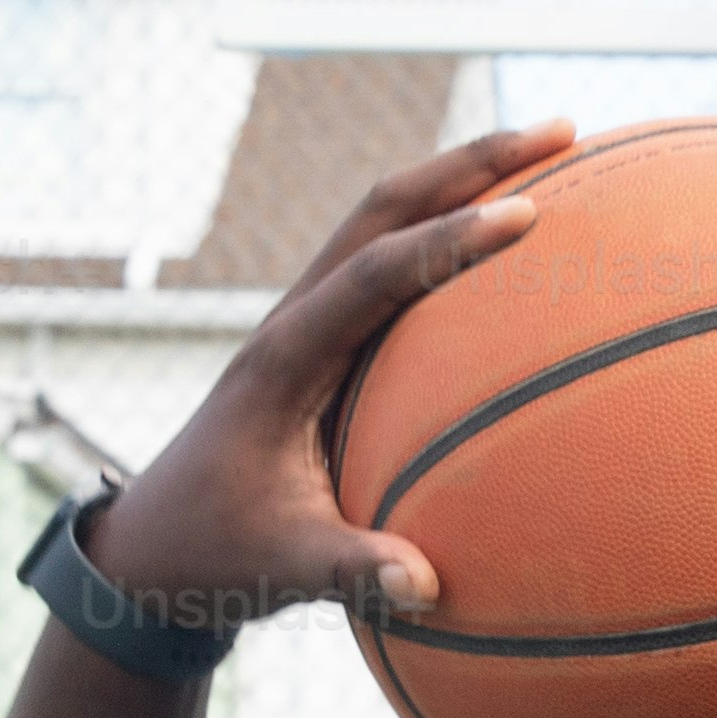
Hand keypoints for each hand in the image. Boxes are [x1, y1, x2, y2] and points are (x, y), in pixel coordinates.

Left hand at [82, 121, 570, 631]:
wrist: (153, 546)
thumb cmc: (213, 554)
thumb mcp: (277, 570)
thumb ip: (346, 571)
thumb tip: (426, 586)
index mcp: (284, 357)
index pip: (374, 273)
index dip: (449, 241)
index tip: (527, 215)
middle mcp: (297, 319)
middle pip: (385, 207)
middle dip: (471, 162)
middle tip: (563, 131)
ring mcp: (311, 323)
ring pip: (389, 222)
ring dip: (463, 180)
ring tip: (556, 155)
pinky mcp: (327, 342)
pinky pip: (397, 268)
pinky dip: (454, 237)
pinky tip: (520, 249)